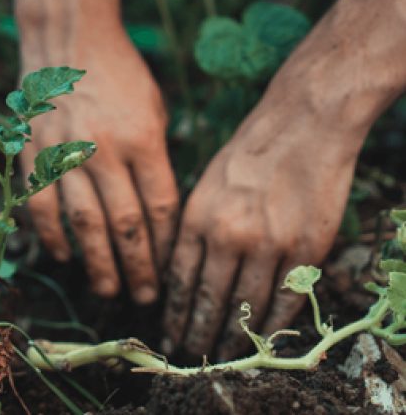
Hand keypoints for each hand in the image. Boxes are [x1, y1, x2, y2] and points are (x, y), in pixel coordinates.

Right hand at [21, 28, 178, 304]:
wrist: (71, 41)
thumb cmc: (123, 76)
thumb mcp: (156, 109)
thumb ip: (157, 158)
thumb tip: (159, 210)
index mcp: (144, 139)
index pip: (160, 207)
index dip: (166, 244)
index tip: (171, 269)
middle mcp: (106, 151)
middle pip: (126, 224)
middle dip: (138, 267)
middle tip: (145, 298)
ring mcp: (67, 153)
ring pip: (85, 224)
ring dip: (97, 263)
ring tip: (109, 290)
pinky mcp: (36, 153)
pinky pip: (43, 205)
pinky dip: (54, 236)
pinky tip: (65, 257)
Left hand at [163, 79, 361, 359]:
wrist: (302, 123)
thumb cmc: (250, 149)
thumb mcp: (206, 181)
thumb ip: (195, 226)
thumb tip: (183, 269)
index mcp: (198, 216)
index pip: (180, 280)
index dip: (176, 312)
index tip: (171, 332)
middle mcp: (228, 235)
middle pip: (209, 300)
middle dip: (198, 333)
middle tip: (191, 353)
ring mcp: (269, 244)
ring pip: (246, 307)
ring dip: (233, 337)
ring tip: (223, 353)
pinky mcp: (305, 248)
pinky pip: (286, 300)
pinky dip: (273, 325)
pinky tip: (263, 338)